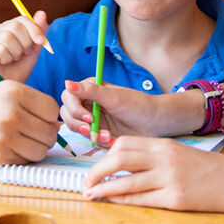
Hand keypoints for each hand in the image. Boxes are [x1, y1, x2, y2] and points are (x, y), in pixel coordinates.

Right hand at [0, 10, 49, 83]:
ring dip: (16, 52)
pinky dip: (7, 58)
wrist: (12, 85)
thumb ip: (39, 31)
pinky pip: (0, 49)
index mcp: (8, 26)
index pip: (22, 19)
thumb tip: (42, 13)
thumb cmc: (21, 67)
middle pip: (15, 26)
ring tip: (14, 59)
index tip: (41, 42)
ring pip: (7, 37)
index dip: (34, 29)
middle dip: (25, 42)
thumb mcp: (34, 48)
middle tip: (24, 53)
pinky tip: (5, 62)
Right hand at [0, 80, 61, 168]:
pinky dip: (21, 158)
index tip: (39, 120)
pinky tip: (8, 150)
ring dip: (34, 149)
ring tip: (20, 143)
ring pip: (40, 149)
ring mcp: (5, 136)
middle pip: (49, 131)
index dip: (48, 117)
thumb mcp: (0, 93)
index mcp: (13, 91)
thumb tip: (57, 124)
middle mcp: (11, 112)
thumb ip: (28, 104)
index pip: (51, 109)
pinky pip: (25, 161)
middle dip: (44, 135)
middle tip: (30, 134)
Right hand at [61, 78, 193, 139]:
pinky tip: (110, 139)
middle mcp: (89, 102)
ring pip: (76, 127)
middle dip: (77, 123)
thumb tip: (68, 83)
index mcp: (91, 88)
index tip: (87, 116)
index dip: (74, 108)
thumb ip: (90, 91)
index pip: (68, 96)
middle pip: (67, 113)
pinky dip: (97, 140)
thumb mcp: (114, 97)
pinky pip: (88, 137)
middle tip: (90, 128)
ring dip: (88, 133)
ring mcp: (93, 117)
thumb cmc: (139, 105)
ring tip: (106, 135)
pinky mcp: (98, 131)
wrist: (156, 123)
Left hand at [82, 136, 223, 211]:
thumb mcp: (179, 154)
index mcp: (164, 145)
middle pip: (120, 159)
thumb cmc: (208, 169)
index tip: (95, 166)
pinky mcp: (176, 199)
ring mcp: (170, 179)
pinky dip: (122, 200)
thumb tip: (124, 165)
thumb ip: (154, 157)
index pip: (124, 144)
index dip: (104, 155)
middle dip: (97, 171)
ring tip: (91, 195)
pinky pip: (141, 199)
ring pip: (126, 181)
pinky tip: (113, 202)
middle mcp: (164, 159)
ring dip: (104, 189)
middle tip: (85, 182)